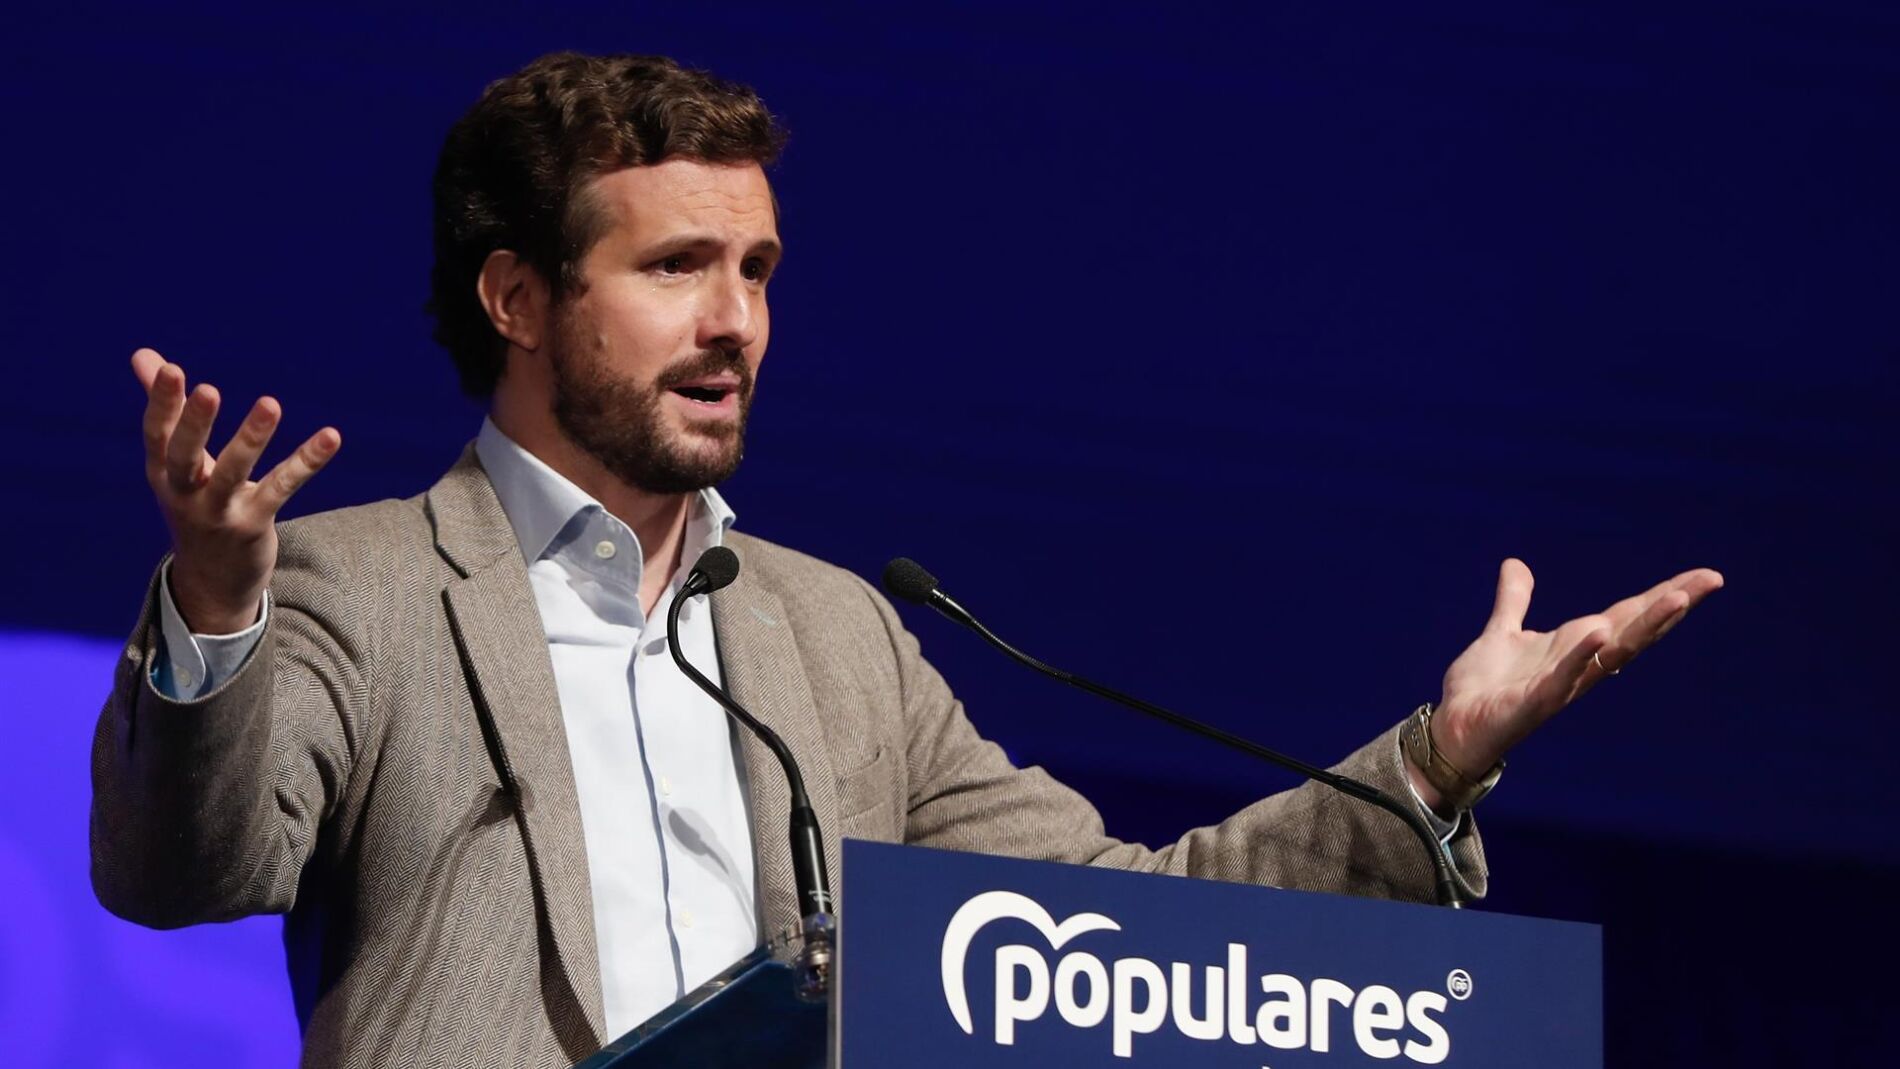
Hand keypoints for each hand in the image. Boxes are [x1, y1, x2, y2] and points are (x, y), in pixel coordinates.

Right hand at [134, 348, 340, 633]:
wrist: (211, 582)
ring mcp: (218, 512)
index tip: (169, 368)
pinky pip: (281, 488)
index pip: (157, 435)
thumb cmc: (195, 504)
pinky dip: (306, 461)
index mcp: (162, 473)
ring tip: (270, 403)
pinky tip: (331, 436)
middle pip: (185, 456)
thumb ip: (168, 408)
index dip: (162, 403)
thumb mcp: (177, 462)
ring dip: (251, 438)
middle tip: (207, 389)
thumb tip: (144, 355)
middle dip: (195, 423)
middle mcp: (184, 494)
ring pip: (234, 473)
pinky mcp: (253, 525)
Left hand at [1418, 559, 1723, 803]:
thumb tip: (1515, 564)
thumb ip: (1513, 601)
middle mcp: (1578, 666)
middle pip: (1634, 632)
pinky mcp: (1533, 703)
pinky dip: (1580, 656)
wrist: (1454, 729)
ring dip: (1644, 627)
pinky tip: (1599, 630)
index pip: (1628, 616)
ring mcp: (1560, 686)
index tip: (1705, 576)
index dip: (1664, 596)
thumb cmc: (1484, 688)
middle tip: (1709, 581)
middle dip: (1670, 606)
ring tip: (1676, 598)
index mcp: (1574, 646)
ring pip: (1611, 654)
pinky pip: (1561, 679)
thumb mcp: (1501, 633)